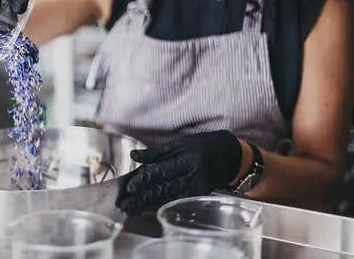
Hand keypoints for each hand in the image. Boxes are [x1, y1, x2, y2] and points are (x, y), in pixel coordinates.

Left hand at [116, 130, 241, 214]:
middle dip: (141, 199)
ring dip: (147, 206)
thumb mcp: (179, 143)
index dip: (143, 180)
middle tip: (124, 205)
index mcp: (185, 160)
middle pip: (162, 189)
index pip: (160, 172)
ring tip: (130, 210)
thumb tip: (134, 156)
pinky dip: (160, 205)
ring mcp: (195, 188)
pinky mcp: (197, 196)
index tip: (128, 188)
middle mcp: (191, 176)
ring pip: (167, 198)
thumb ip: (155, 152)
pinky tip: (147, 209)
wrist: (229, 156)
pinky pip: (175, 201)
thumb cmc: (201, 146)